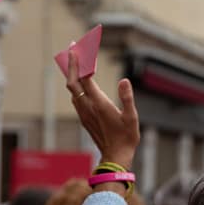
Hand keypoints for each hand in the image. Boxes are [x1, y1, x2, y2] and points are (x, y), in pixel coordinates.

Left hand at [65, 49, 139, 168]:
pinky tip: (81, 81)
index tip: (79, 48)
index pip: (84, 78)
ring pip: (72, 89)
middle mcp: (87, 107)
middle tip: (72, 47)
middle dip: (71, 63)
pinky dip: (76, 84)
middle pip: (73, 81)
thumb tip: (124, 80)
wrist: (116, 157)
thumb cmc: (126, 137)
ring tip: (75, 59)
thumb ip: (127, 98)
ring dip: (72, 73)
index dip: (81, 62)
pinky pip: (76, 96)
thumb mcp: (132, 117)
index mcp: (98, 104)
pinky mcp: (85, 118)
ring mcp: (84, 113)